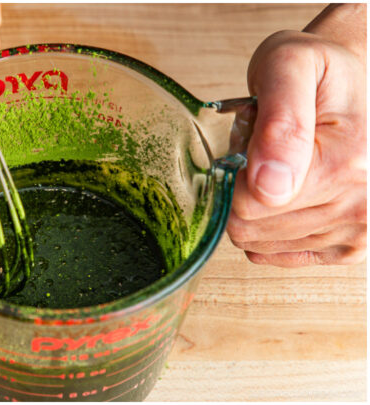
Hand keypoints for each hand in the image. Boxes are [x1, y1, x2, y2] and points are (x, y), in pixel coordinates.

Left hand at [228, 4, 366, 266]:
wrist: (354, 78)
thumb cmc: (318, 70)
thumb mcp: (289, 67)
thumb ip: (279, 123)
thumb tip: (268, 186)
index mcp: (347, 165)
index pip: (248, 204)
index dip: (235, 169)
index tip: (255, 138)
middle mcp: (361, 204)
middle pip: (252, 226)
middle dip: (245, 186)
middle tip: (267, 148)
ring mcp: (359, 230)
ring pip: (262, 242)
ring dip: (259, 204)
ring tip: (281, 163)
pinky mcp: (351, 246)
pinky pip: (281, 254)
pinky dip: (270, 226)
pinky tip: (286, 193)